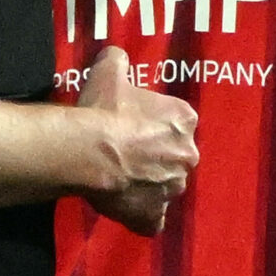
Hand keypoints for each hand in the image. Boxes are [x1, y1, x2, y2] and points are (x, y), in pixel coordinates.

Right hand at [76, 46, 197, 235]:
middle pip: (173, 155)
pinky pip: (151, 219)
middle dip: (154, 155)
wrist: (88, 152)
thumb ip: (118, 59)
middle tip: (125, 151)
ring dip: (148, 183)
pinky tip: (124, 204)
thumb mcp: (109, 71)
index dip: (152, 122)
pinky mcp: (153, 216)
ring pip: (163, 186)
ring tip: (119, 177)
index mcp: (185, 120)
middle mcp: (187, 156)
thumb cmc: (104, 110)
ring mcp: (172, 190)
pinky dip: (142, 214)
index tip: (131, 123)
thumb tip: (116, 56)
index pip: (176, 121)